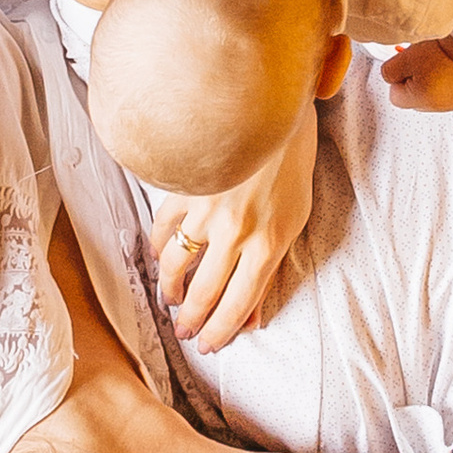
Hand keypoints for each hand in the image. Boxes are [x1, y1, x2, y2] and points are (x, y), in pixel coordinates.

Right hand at [149, 106, 317, 350]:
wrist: (270, 106)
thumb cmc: (291, 161)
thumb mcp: (295, 220)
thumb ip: (271, 269)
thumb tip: (254, 315)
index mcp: (268, 243)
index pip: (239, 303)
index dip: (221, 331)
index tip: (209, 345)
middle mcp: (234, 233)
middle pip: (204, 291)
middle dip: (191, 320)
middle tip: (184, 333)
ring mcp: (206, 210)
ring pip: (176, 263)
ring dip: (170, 288)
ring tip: (170, 300)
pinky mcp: (186, 188)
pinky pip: (163, 225)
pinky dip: (157, 244)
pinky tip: (158, 255)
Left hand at [378, 34, 452, 112]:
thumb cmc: (440, 51)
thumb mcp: (405, 58)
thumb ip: (389, 72)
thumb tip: (389, 77)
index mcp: (419, 100)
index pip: (395, 97)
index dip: (397, 79)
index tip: (406, 65)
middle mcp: (436, 107)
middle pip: (413, 97)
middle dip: (413, 81)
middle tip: (420, 61)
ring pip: (432, 95)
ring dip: (430, 82)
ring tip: (438, 62)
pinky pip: (450, 92)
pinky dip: (447, 82)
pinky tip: (450, 68)